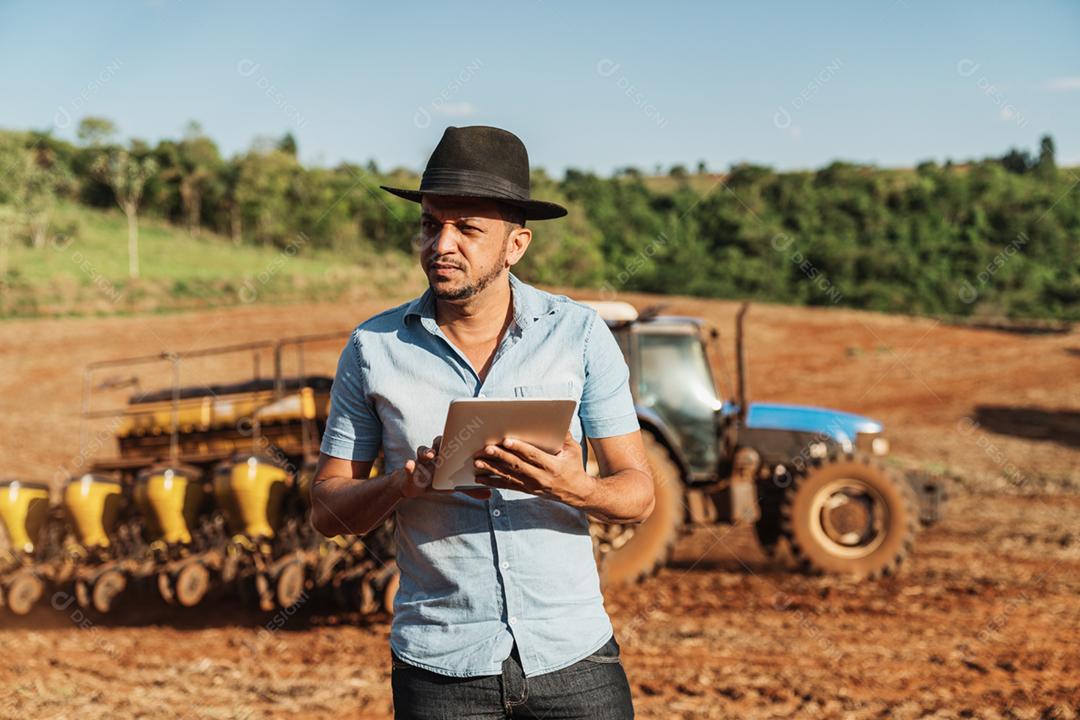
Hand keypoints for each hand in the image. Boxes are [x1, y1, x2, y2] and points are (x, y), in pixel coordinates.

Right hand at [399, 436, 490, 499]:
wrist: (414, 486)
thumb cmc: (436, 481)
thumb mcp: (454, 486)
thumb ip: (470, 488)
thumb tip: (490, 494)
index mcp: (445, 455)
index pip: (454, 443)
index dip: (461, 439)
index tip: (470, 438)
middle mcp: (434, 454)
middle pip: (438, 442)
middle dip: (444, 442)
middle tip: (453, 443)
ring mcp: (420, 460)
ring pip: (423, 450)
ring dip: (426, 451)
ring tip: (430, 455)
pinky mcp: (410, 470)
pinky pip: (408, 466)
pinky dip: (408, 466)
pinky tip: (409, 465)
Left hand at [472, 429, 595, 506]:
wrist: (577, 493)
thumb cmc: (574, 467)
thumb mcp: (573, 450)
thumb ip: (565, 435)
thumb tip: (559, 418)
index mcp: (552, 465)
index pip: (532, 455)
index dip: (519, 448)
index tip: (506, 440)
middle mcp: (540, 477)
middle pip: (516, 465)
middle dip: (500, 456)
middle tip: (486, 448)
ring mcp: (532, 485)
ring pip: (508, 476)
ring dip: (491, 469)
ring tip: (478, 462)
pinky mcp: (526, 490)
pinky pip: (507, 486)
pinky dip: (493, 482)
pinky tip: (480, 478)